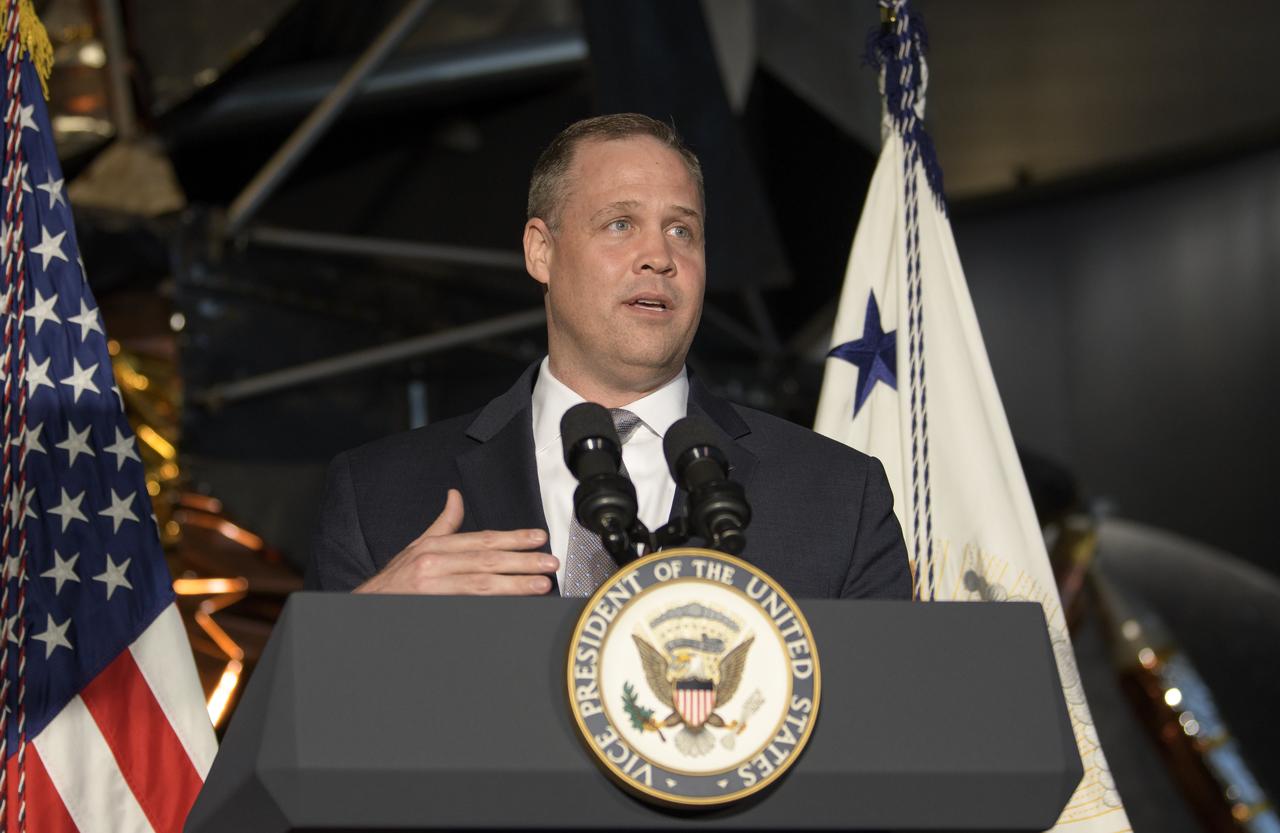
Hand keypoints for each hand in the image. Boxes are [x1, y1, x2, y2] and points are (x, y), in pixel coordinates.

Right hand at [354, 489, 556, 594]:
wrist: (364, 607)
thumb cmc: (394, 581)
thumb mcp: (417, 547)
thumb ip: (443, 525)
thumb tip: (456, 496)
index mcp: (434, 547)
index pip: (482, 540)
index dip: (512, 538)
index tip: (538, 538)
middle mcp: (433, 563)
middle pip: (486, 560)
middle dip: (522, 560)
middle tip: (549, 562)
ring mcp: (432, 587)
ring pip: (481, 583)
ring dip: (515, 584)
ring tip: (540, 584)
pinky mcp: (432, 606)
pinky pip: (468, 604)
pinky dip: (492, 604)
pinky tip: (512, 605)